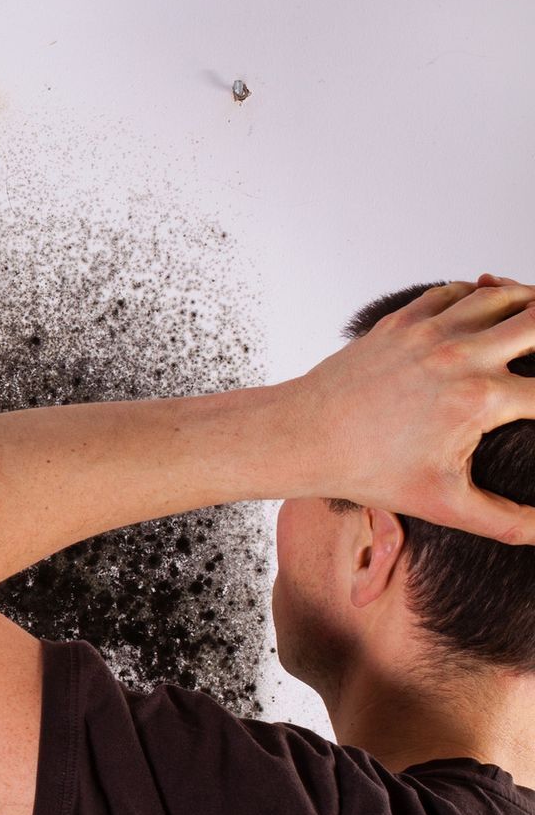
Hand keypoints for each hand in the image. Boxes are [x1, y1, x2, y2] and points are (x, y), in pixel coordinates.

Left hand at [291, 277, 534, 543]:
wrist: (302, 438)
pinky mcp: (400, 322)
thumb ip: (503, 521)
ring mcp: (428, 333)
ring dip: (525, 303)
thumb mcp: (442, 504)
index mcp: (480, 398)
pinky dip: (476, 295)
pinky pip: (452, 293)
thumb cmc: (366, 471)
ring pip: (498, 296)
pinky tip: (485, 308)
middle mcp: (460, 355)